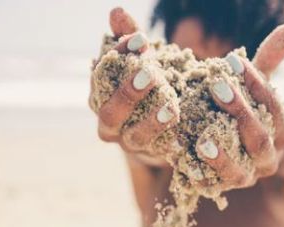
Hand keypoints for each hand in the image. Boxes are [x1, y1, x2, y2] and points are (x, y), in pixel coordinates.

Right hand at [89, 8, 178, 157]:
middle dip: (128, 94)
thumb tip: (117, 12)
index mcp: (100, 97)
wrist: (159, 127)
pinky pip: (160, 154)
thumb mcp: (140, 61)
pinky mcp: (153, 155)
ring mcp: (130, 143)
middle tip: (150, 74)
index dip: (119, 57)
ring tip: (171, 108)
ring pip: (135, 137)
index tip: (141, 39)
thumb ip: (129, 39)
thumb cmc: (146, 86)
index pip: (102, 76)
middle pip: (110, 114)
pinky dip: (172, 146)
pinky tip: (184, 138)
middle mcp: (110, 124)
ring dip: (152, 123)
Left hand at [195, 24, 283, 189]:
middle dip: (240, 111)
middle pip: (259, 139)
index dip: (256, 83)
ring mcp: (246, 177)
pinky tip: (187, 164)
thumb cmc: (242, 111)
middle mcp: (267, 158)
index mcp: (279, 132)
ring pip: (241, 171)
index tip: (232, 59)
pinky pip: (214, 187)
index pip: (273, 106)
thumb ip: (267, 65)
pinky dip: (202, 178)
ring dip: (223, 157)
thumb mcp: (251, 90)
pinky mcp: (222, 188)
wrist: (234, 150)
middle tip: (216, 86)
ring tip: (203, 141)